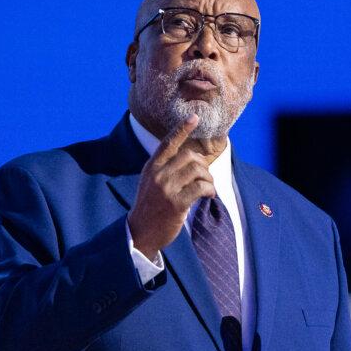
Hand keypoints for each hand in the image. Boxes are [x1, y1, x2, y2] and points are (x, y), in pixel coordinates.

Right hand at [127, 114, 215, 259]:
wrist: (140, 232)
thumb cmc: (150, 207)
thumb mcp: (151, 183)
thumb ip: (164, 169)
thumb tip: (190, 158)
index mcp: (152, 167)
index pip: (168, 143)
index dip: (182, 129)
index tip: (194, 117)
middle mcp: (158, 174)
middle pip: (190, 156)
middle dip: (204, 165)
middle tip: (206, 178)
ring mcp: (166, 188)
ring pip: (198, 171)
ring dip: (209, 179)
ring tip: (208, 189)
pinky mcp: (176, 203)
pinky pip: (201, 188)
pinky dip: (210, 191)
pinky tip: (209, 196)